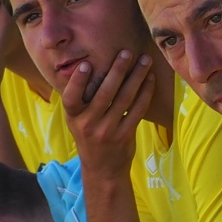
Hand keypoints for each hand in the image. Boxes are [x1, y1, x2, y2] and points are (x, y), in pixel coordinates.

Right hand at [62, 50, 154, 182]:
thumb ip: (81, 99)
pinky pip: (137, 110)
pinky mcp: (125, 135)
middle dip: (117, 70)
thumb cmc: (89, 136)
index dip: (78, 82)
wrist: (102, 169)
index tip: (86, 64)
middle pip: (104, 93)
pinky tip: (150, 79)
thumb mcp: (77, 120)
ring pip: (125, 99)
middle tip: (127, 52)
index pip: (71, 98)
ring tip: (145, 60)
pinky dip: (145, 93)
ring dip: (137, 77)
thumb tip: (88, 64)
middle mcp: (88, 124)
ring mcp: (107, 131)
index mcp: (73, 117)